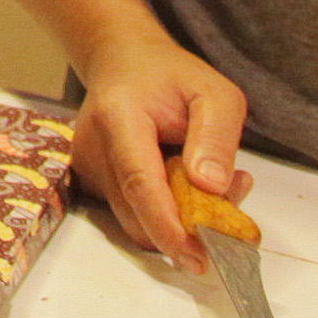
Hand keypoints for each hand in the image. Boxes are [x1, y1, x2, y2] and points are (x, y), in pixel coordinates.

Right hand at [70, 28, 248, 272]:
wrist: (123, 62)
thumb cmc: (170, 76)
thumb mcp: (214, 92)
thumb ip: (216, 136)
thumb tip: (212, 188)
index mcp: (119, 116)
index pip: (140, 182)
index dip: (167, 225)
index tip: (198, 255)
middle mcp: (92, 146)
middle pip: (136, 214)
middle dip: (185, 228)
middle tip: (231, 208)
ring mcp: (87, 167)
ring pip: (134, 221)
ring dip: (177, 221)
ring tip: (213, 187)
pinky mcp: (90, 182)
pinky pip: (131, 213)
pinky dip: (163, 212)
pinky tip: (184, 183)